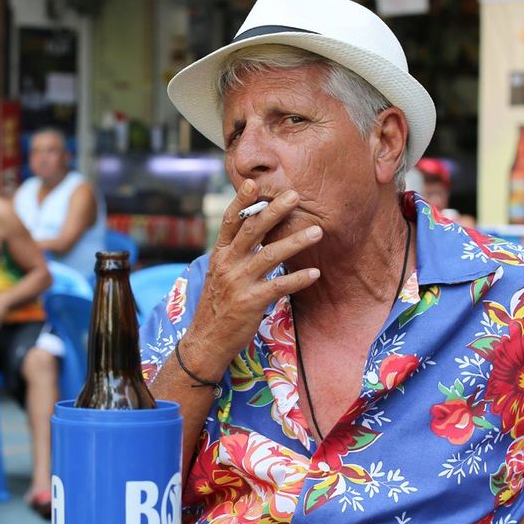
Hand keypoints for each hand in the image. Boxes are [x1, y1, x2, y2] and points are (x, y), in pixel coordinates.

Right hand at [183, 180, 322, 372]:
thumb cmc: (218, 305)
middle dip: (274, 211)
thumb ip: (234, 253)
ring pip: (269, 255)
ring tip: (317, 231)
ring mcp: (238, 282)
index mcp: (219, 255)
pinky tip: (314, 273)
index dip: (240, 201)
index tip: (254, 183)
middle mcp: (227, 264)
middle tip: (294, 196)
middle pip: (251, 230)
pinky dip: (298, 279)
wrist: (207, 340)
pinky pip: (279, 286)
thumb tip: (253, 232)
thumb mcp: (219, 274)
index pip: (229, 221)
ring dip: (295, 242)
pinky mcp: (250, 302)